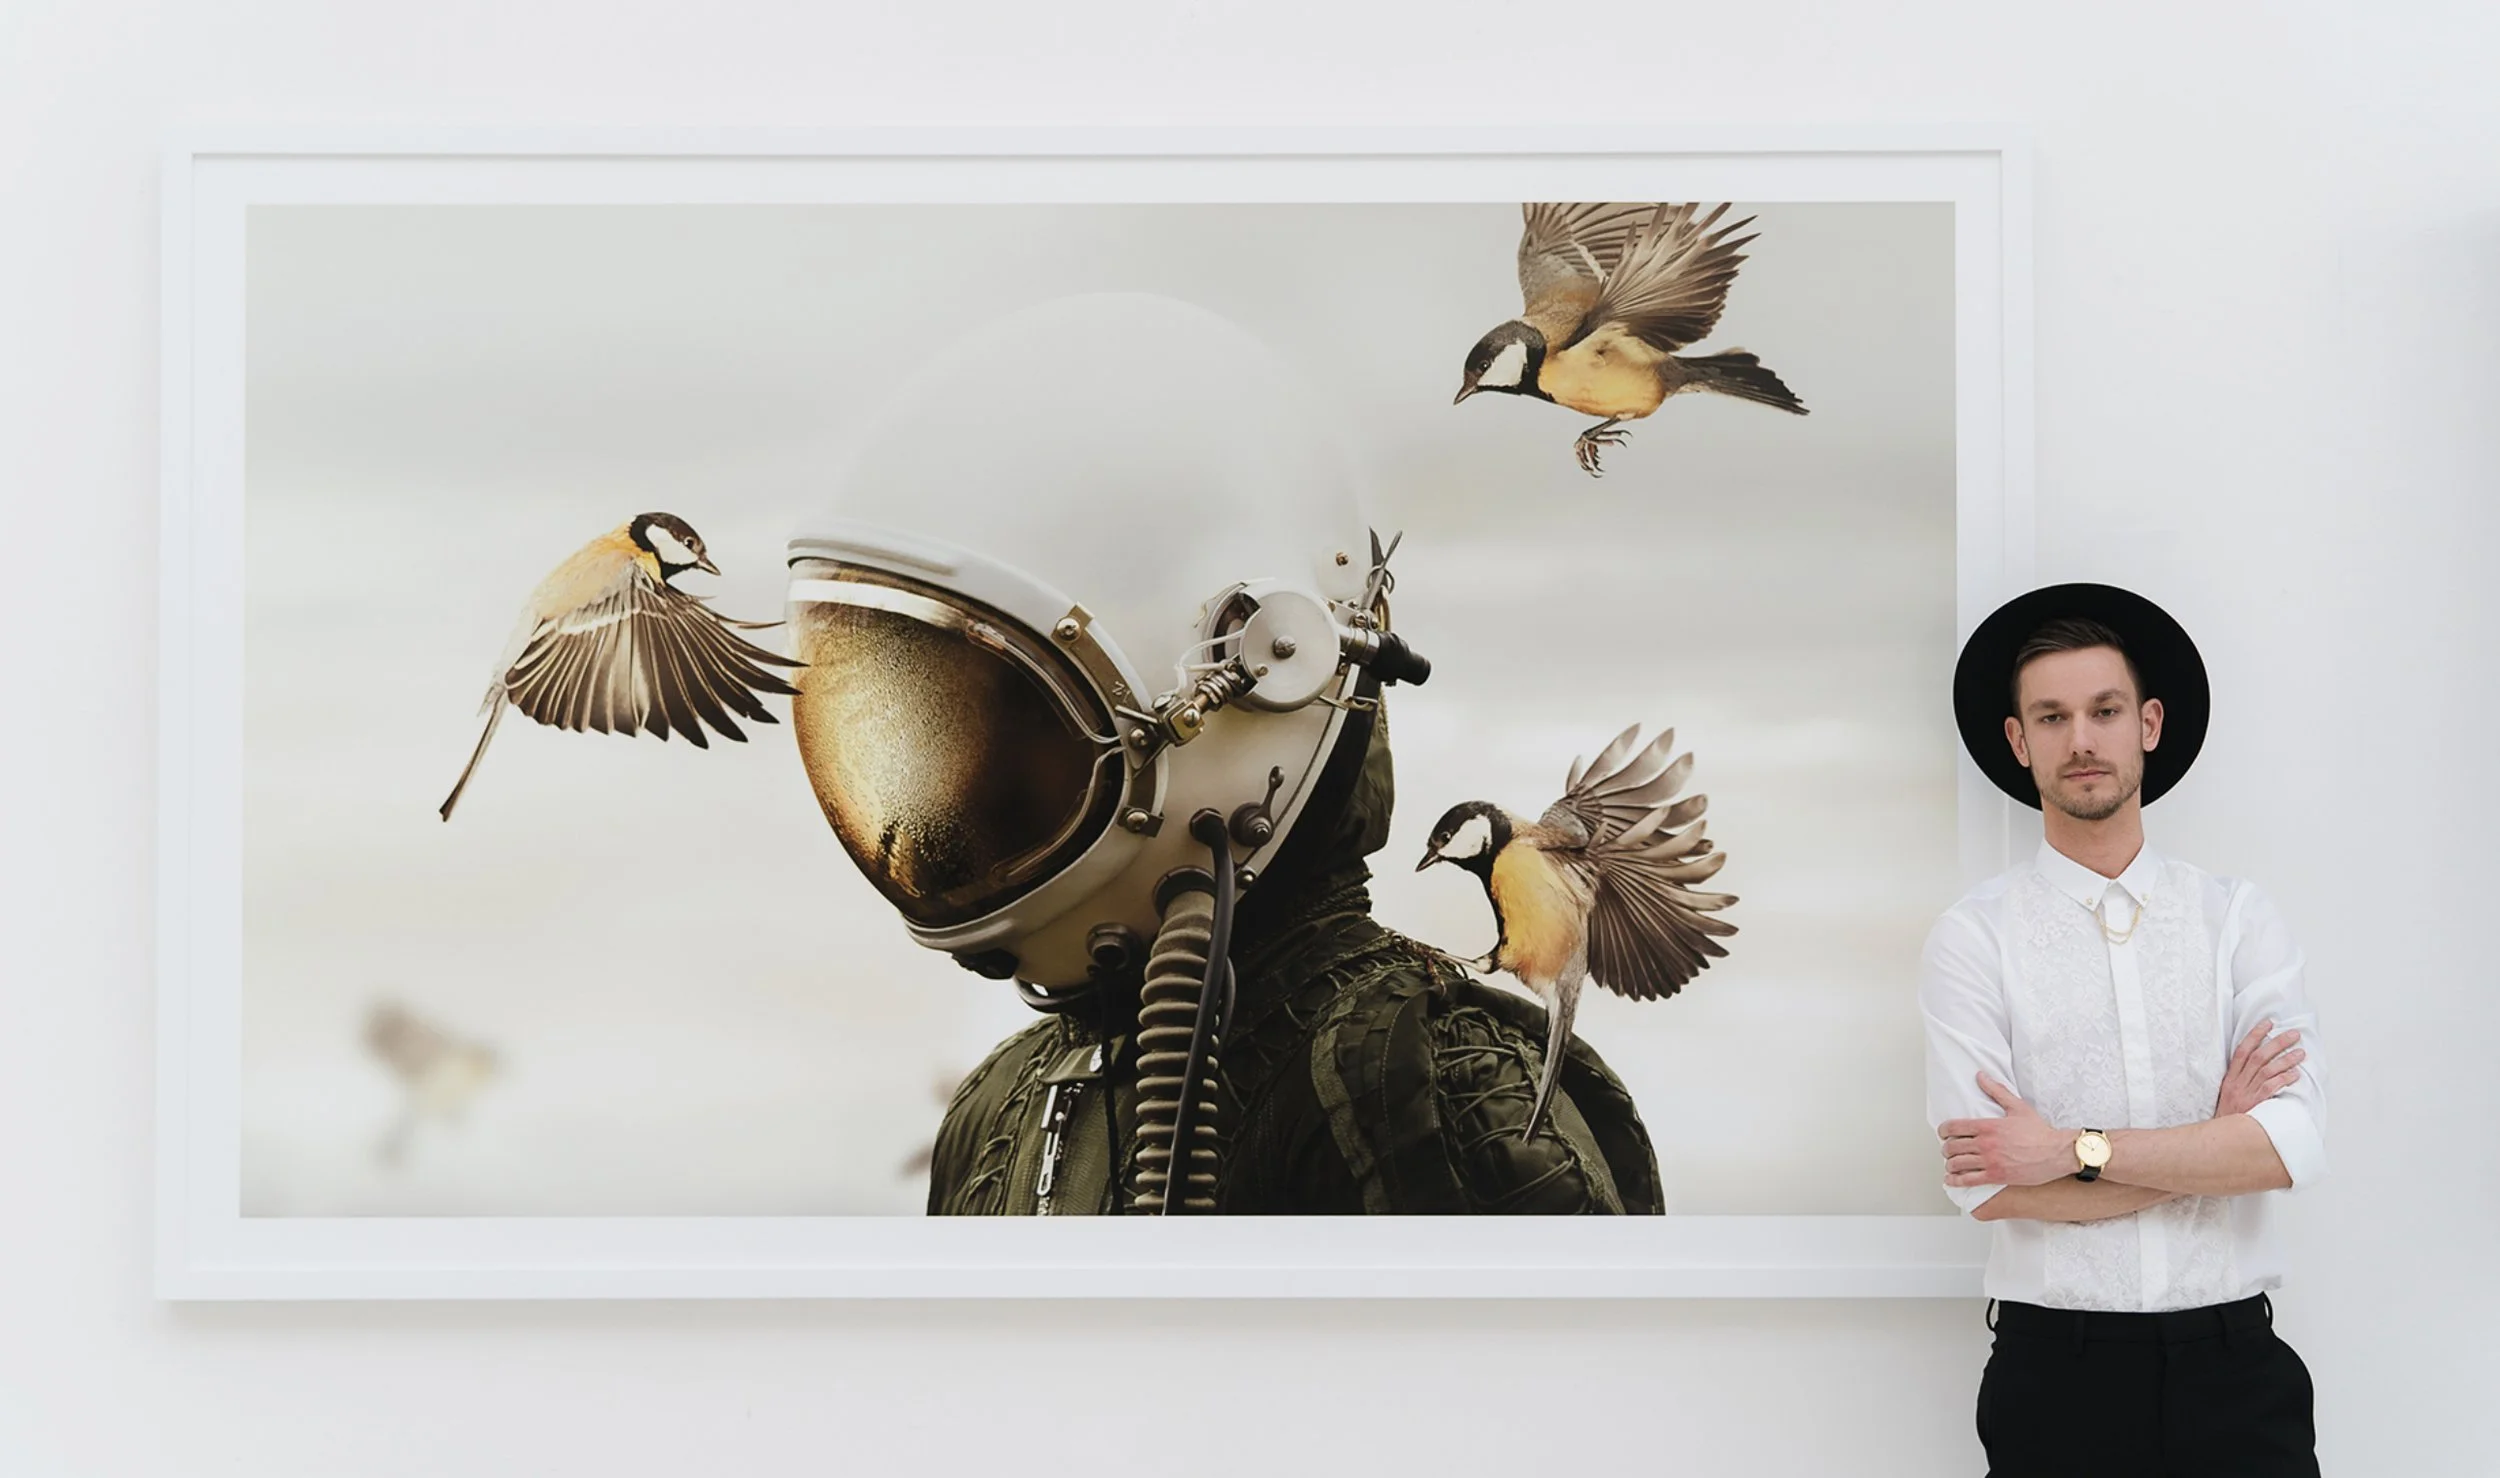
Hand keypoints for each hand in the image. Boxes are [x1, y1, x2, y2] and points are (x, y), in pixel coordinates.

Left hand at [1940, 1073, 2083, 1188]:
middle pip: (1952, 1146)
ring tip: (1951, 1164)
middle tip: (1948, 1150)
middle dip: (1946, 1148)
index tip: (1943, 1133)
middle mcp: (1986, 1143)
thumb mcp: (2017, 1107)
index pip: (1953, 1127)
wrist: (2057, 1153)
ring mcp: (1990, 1161)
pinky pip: (1968, 1180)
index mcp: (1988, 1126)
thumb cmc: (2040, 1131)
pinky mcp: (1996, 1176)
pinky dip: (1955, 1180)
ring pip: (1957, 1164)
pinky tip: (1951, 1179)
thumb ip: (1996, 1090)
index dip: (1943, 1131)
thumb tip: (1980, 1076)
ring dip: (1950, 1164)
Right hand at [2215, 1019, 2304, 1118]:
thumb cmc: (2229, 1117)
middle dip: (2277, 1042)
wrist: (2220, 1137)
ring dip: (2285, 1059)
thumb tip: (2260, 1066)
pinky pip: (2270, 1088)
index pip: (2242, 1050)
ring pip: (2267, 1070)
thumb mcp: (2228, 1095)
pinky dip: (2283, 1079)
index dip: (2255, 1035)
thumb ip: (2241, 1081)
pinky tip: (2295, 1074)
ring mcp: (2246, 1093)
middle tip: (2293, 1034)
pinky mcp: (2255, 1104)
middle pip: (2258, 1056)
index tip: (2268, 1023)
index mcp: (2230, 1078)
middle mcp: (2238, 1083)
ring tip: (2301, 1053)